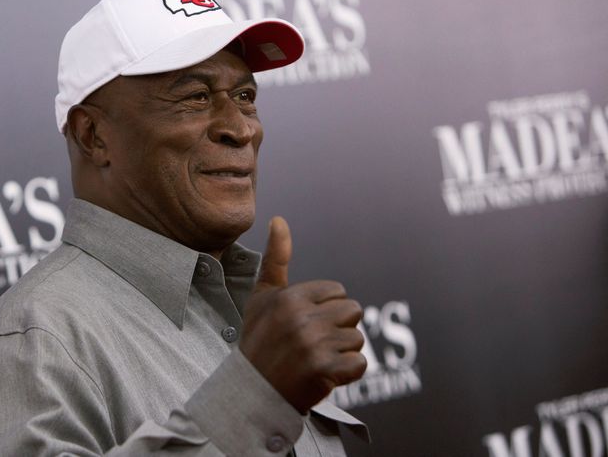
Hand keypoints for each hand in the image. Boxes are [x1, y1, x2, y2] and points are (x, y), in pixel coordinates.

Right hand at [239, 217, 366, 413]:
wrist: (251, 391)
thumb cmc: (259, 341)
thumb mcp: (262, 297)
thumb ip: (275, 258)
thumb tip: (279, 219)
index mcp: (289, 297)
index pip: (337, 291)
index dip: (325, 309)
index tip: (304, 324)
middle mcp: (301, 318)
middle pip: (352, 311)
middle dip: (338, 329)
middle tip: (312, 344)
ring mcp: (313, 345)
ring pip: (357, 338)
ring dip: (341, 353)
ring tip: (314, 360)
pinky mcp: (323, 371)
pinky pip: (360, 364)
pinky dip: (347, 374)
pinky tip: (324, 376)